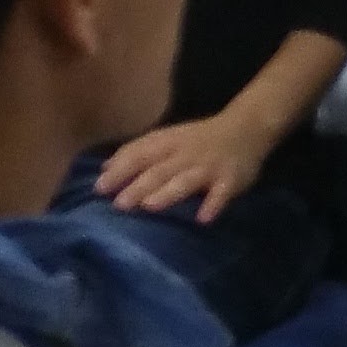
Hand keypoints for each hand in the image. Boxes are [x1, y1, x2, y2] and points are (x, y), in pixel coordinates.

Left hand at [93, 108, 284, 221]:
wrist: (246, 127)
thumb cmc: (198, 138)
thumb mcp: (167, 138)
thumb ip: (137, 152)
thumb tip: (103, 169)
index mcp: (168, 143)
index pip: (140, 154)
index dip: (120, 170)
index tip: (100, 188)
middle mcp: (186, 153)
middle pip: (160, 170)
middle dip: (140, 186)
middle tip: (120, 205)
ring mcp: (209, 167)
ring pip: (186, 180)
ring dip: (169, 192)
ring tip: (151, 206)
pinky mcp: (231, 179)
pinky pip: (222, 193)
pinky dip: (213, 204)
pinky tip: (203, 219)